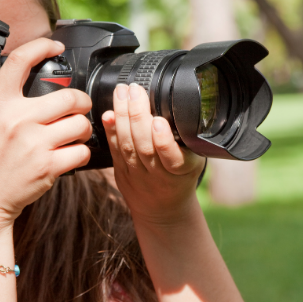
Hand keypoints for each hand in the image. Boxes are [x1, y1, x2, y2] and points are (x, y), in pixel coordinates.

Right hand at [0, 38, 92, 227]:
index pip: (20, 61)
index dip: (42, 46)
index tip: (55, 46)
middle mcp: (16, 120)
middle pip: (69, 96)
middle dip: (81, 102)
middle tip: (80, 107)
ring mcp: (34, 144)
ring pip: (80, 123)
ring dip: (84, 129)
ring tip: (75, 134)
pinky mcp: (48, 167)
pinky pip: (82, 151)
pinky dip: (82, 152)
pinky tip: (71, 154)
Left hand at [101, 83, 205, 226]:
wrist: (163, 211)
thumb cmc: (181, 179)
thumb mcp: (195, 161)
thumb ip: (188, 140)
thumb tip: (174, 105)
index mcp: (182, 170)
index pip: (172, 158)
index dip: (163, 140)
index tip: (159, 121)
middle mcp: (158, 175)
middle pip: (144, 147)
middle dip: (138, 116)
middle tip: (135, 90)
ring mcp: (137, 175)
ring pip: (127, 147)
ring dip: (122, 117)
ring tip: (122, 93)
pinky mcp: (121, 173)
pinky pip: (114, 151)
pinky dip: (110, 131)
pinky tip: (107, 114)